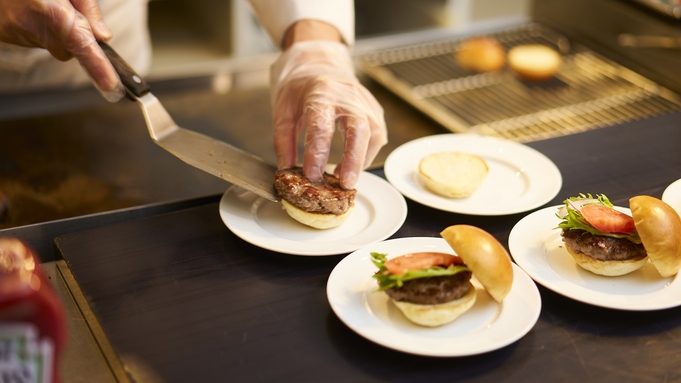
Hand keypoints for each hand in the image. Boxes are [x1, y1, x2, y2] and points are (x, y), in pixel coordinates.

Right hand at [0, 0, 123, 100]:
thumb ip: (87, 7)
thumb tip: (103, 37)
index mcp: (46, 8)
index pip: (80, 42)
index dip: (98, 66)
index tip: (111, 85)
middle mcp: (27, 24)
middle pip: (68, 49)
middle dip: (76, 36)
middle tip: (68, 7)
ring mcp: (12, 32)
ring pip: (51, 45)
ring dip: (56, 29)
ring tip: (42, 1)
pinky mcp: (4, 35)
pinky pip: (33, 38)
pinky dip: (39, 27)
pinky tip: (31, 6)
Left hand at [270, 39, 387, 189]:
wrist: (318, 62)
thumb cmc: (299, 85)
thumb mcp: (282, 109)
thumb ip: (283, 141)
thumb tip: (287, 170)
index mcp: (321, 92)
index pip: (321, 126)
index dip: (317, 153)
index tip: (312, 175)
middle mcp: (348, 95)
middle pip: (358, 129)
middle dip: (353, 159)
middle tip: (345, 184)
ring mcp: (365, 101)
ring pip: (373, 133)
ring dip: (362, 160)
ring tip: (347, 179)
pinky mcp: (373, 109)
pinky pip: (377, 134)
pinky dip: (367, 153)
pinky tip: (354, 164)